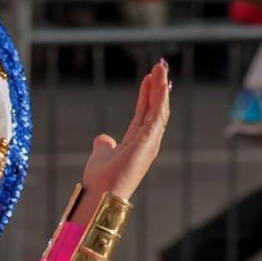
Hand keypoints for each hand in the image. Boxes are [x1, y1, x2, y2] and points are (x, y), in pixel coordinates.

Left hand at [72, 60, 170, 223]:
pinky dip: (159, 97)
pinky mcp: (149, 142)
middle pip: (155, 109)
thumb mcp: (100, 155)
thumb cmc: (100, 179)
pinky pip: (157, 114)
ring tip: (161, 68)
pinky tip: (160, 82)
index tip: (148, 78)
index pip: (144, 115)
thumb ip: (104, 145)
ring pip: (159, 109)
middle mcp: (148, 142)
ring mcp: (150, 142)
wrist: (100, 194)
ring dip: (161, 87)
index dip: (146, 96)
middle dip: (158, 88)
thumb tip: (103, 138)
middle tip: (160, 66)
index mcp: (137, 143)